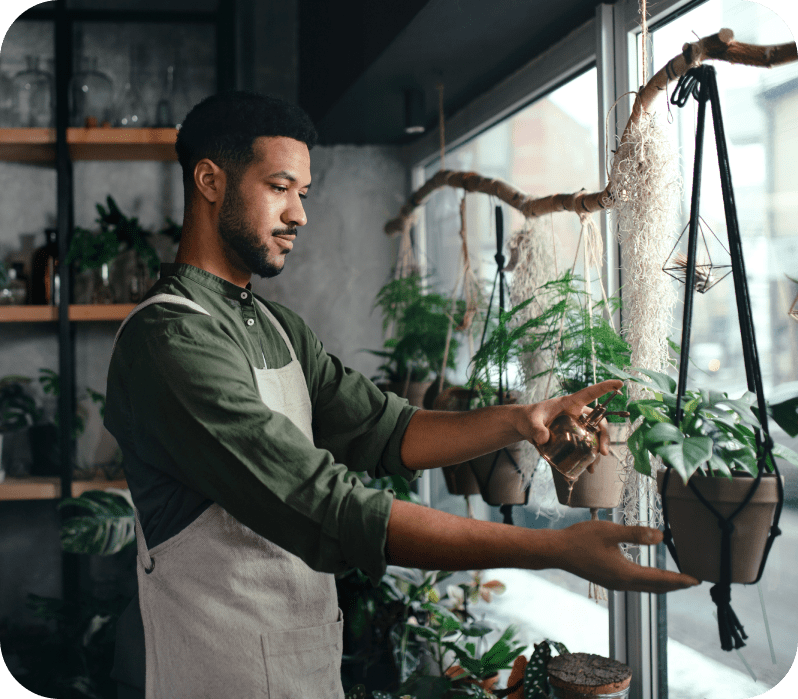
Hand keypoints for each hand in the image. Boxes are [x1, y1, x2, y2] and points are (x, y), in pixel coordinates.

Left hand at [519, 379, 622, 465]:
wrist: (523, 428)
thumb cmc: (527, 418)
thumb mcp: (530, 422)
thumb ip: (536, 428)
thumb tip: (544, 438)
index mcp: (569, 404)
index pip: (590, 393)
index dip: (605, 387)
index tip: (619, 383)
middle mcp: (577, 415)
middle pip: (599, 422)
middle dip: (604, 436)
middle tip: (602, 452)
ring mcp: (577, 427)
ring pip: (595, 437)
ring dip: (597, 451)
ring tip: (592, 467)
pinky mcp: (573, 438)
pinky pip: (586, 447)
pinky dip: (588, 458)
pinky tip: (586, 469)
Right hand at [551, 520, 699, 592]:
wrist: (557, 551)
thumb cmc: (581, 539)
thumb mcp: (609, 532)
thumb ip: (636, 534)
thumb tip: (661, 537)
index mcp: (626, 574)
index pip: (660, 579)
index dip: (679, 579)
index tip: (696, 580)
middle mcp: (622, 583)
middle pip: (655, 587)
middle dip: (674, 585)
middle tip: (692, 582)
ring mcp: (614, 583)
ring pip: (645, 587)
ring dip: (662, 584)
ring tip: (676, 580)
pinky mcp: (608, 579)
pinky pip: (635, 584)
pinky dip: (649, 581)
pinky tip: (648, 575)